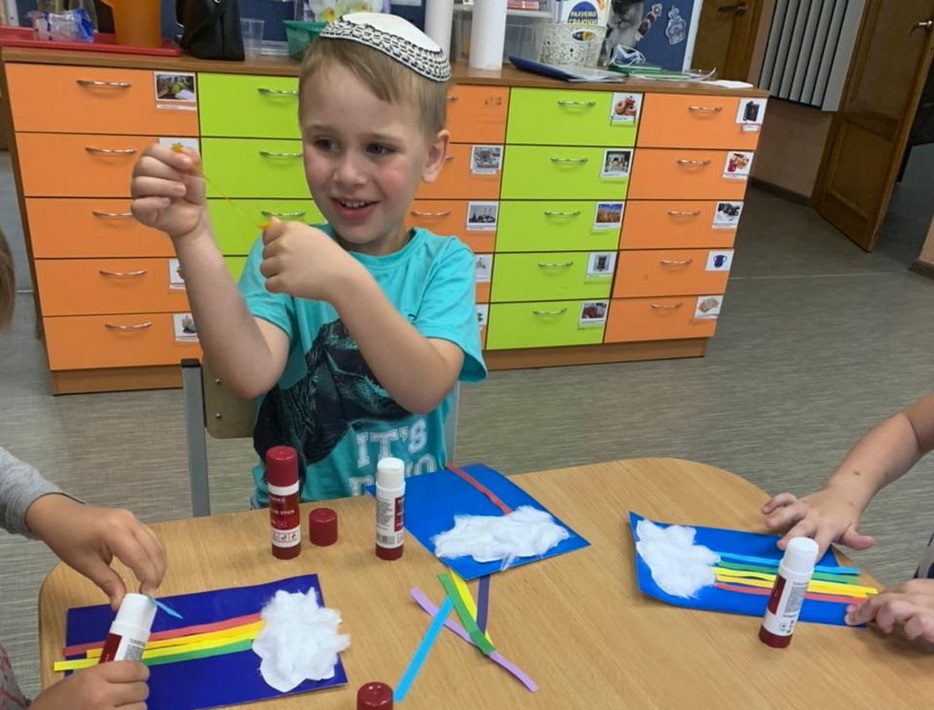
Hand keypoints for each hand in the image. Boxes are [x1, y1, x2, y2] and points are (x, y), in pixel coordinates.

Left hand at [25, 495, 165, 609]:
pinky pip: (149, 537)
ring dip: (157, 563)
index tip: (147, 596)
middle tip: (150, 593)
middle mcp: (128, 521)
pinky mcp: (131, 520)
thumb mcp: (85, 565)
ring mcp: (131, 518)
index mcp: (114, 532)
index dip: (148, 578)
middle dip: (156, 573)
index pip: (141, 558)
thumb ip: (107, 583)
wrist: (57, 515)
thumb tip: (119, 602)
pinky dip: (152, 554)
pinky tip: (148, 567)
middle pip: (153, 550)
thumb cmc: (66, 537)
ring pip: (155, 543)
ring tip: (151, 583)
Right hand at [30, 661, 148, 709]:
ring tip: (121, 709)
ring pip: (141, 708)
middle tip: (128, 695)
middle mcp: (102, 696)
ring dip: (134, 708)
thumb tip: (131, 673)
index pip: (134, 669)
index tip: (139, 676)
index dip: (140, 672)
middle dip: (137, 691)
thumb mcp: (76, 682)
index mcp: (93, 678)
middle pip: (141, 689)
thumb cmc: (54, 706)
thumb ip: (103, 677)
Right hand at [130, 142, 207, 240]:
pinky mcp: (140, 212)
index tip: (187, 163)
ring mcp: (139, 194)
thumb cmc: (191, 192)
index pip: (152, 150)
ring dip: (164, 186)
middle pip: (144, 165)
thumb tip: (184, 150)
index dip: (169, 155)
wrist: (195, 216)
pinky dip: (153, 202)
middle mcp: (142, 175)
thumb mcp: (197, 173)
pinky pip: (138, 205)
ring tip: (181, 191)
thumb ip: (193, 158)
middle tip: (184, 181)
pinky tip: (167, 202)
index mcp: (154, 161)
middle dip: (168, 172)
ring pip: (140, 183)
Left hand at [260, 219, 360, 301]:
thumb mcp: (312, 235)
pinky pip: (269, 285)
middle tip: (298, 266)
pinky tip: (295, 285)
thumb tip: (270, 222)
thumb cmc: (330, 256)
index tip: (290, 253)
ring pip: (264, 269)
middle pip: (265, 254)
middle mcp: (284, 243)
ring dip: (276, 275)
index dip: (275, 246)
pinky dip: (279, 288)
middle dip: (277, 261)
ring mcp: (282, 262)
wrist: (344, 278)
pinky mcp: (284, 281)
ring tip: (296, 276)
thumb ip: (290, 229)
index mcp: (291, 229)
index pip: (267, 235)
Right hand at [761, 487, 873, 555]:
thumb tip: (870, 542)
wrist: (844, 493)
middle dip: (792, 536)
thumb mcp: (853, 528)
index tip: (805, 564)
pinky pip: (785, 498)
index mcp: (829, 527)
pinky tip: (764, 509)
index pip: (821, 543)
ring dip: (780, 516)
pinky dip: (775, 501)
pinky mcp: (798, 501)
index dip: (814, 553)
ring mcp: (805, 508)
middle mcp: (815, 518)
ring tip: (768, 524)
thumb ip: (857, 539)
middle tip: (781, 546)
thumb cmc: (845, 516)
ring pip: (791, 510)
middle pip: (803, 528)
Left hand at [846, 579, 933, 646]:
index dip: (863, 604)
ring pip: (891, 606)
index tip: (850, 614)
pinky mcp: (932, 620)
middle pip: (880, 599)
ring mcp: (924, 606)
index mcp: (911, 588)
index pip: (881, 594)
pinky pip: (915, 623)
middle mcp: (915, 593)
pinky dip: (910, 630)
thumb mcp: (921, 601)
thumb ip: (901, 604)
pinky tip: (913, 634)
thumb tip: (872, 613)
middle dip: (863, 610)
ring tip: (885, 628)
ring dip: (883, 619)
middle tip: (854, 620)